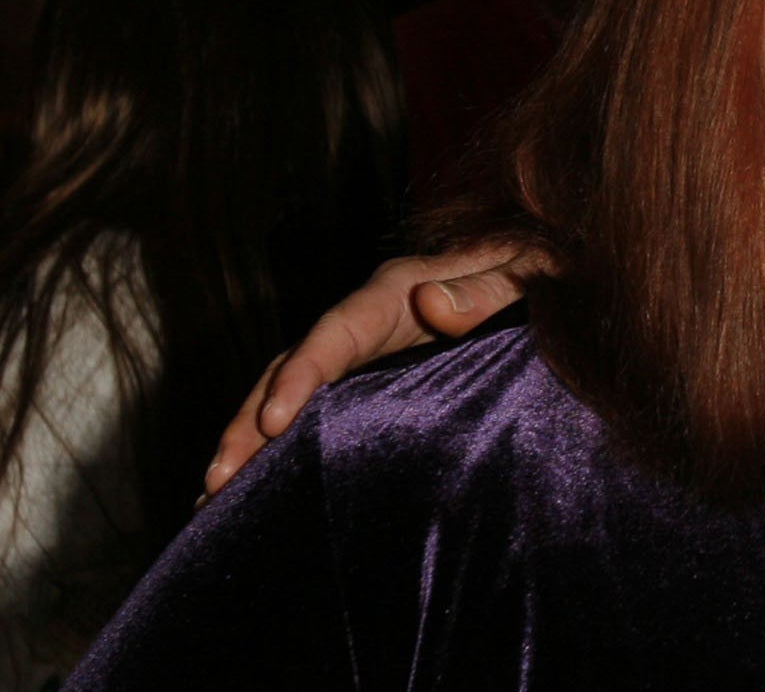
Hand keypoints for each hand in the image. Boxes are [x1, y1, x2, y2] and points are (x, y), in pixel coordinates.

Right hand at [201, 242, 541, 497]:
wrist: (552, 267)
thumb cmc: (544, 266)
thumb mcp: (528, 269)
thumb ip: (486, 287)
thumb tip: (426, 303)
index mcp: (399, 290)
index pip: (337, 330)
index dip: (302, 375)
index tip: (272, 422)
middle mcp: (368, 317)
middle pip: (294, 364)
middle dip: (249, 420)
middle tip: (216, 480)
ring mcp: (367, 347)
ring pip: (293, 388)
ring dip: (251, 438)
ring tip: (213, 497)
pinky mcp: (373, 374)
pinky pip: (319, 406)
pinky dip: (283, 442)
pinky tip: (259, 486)